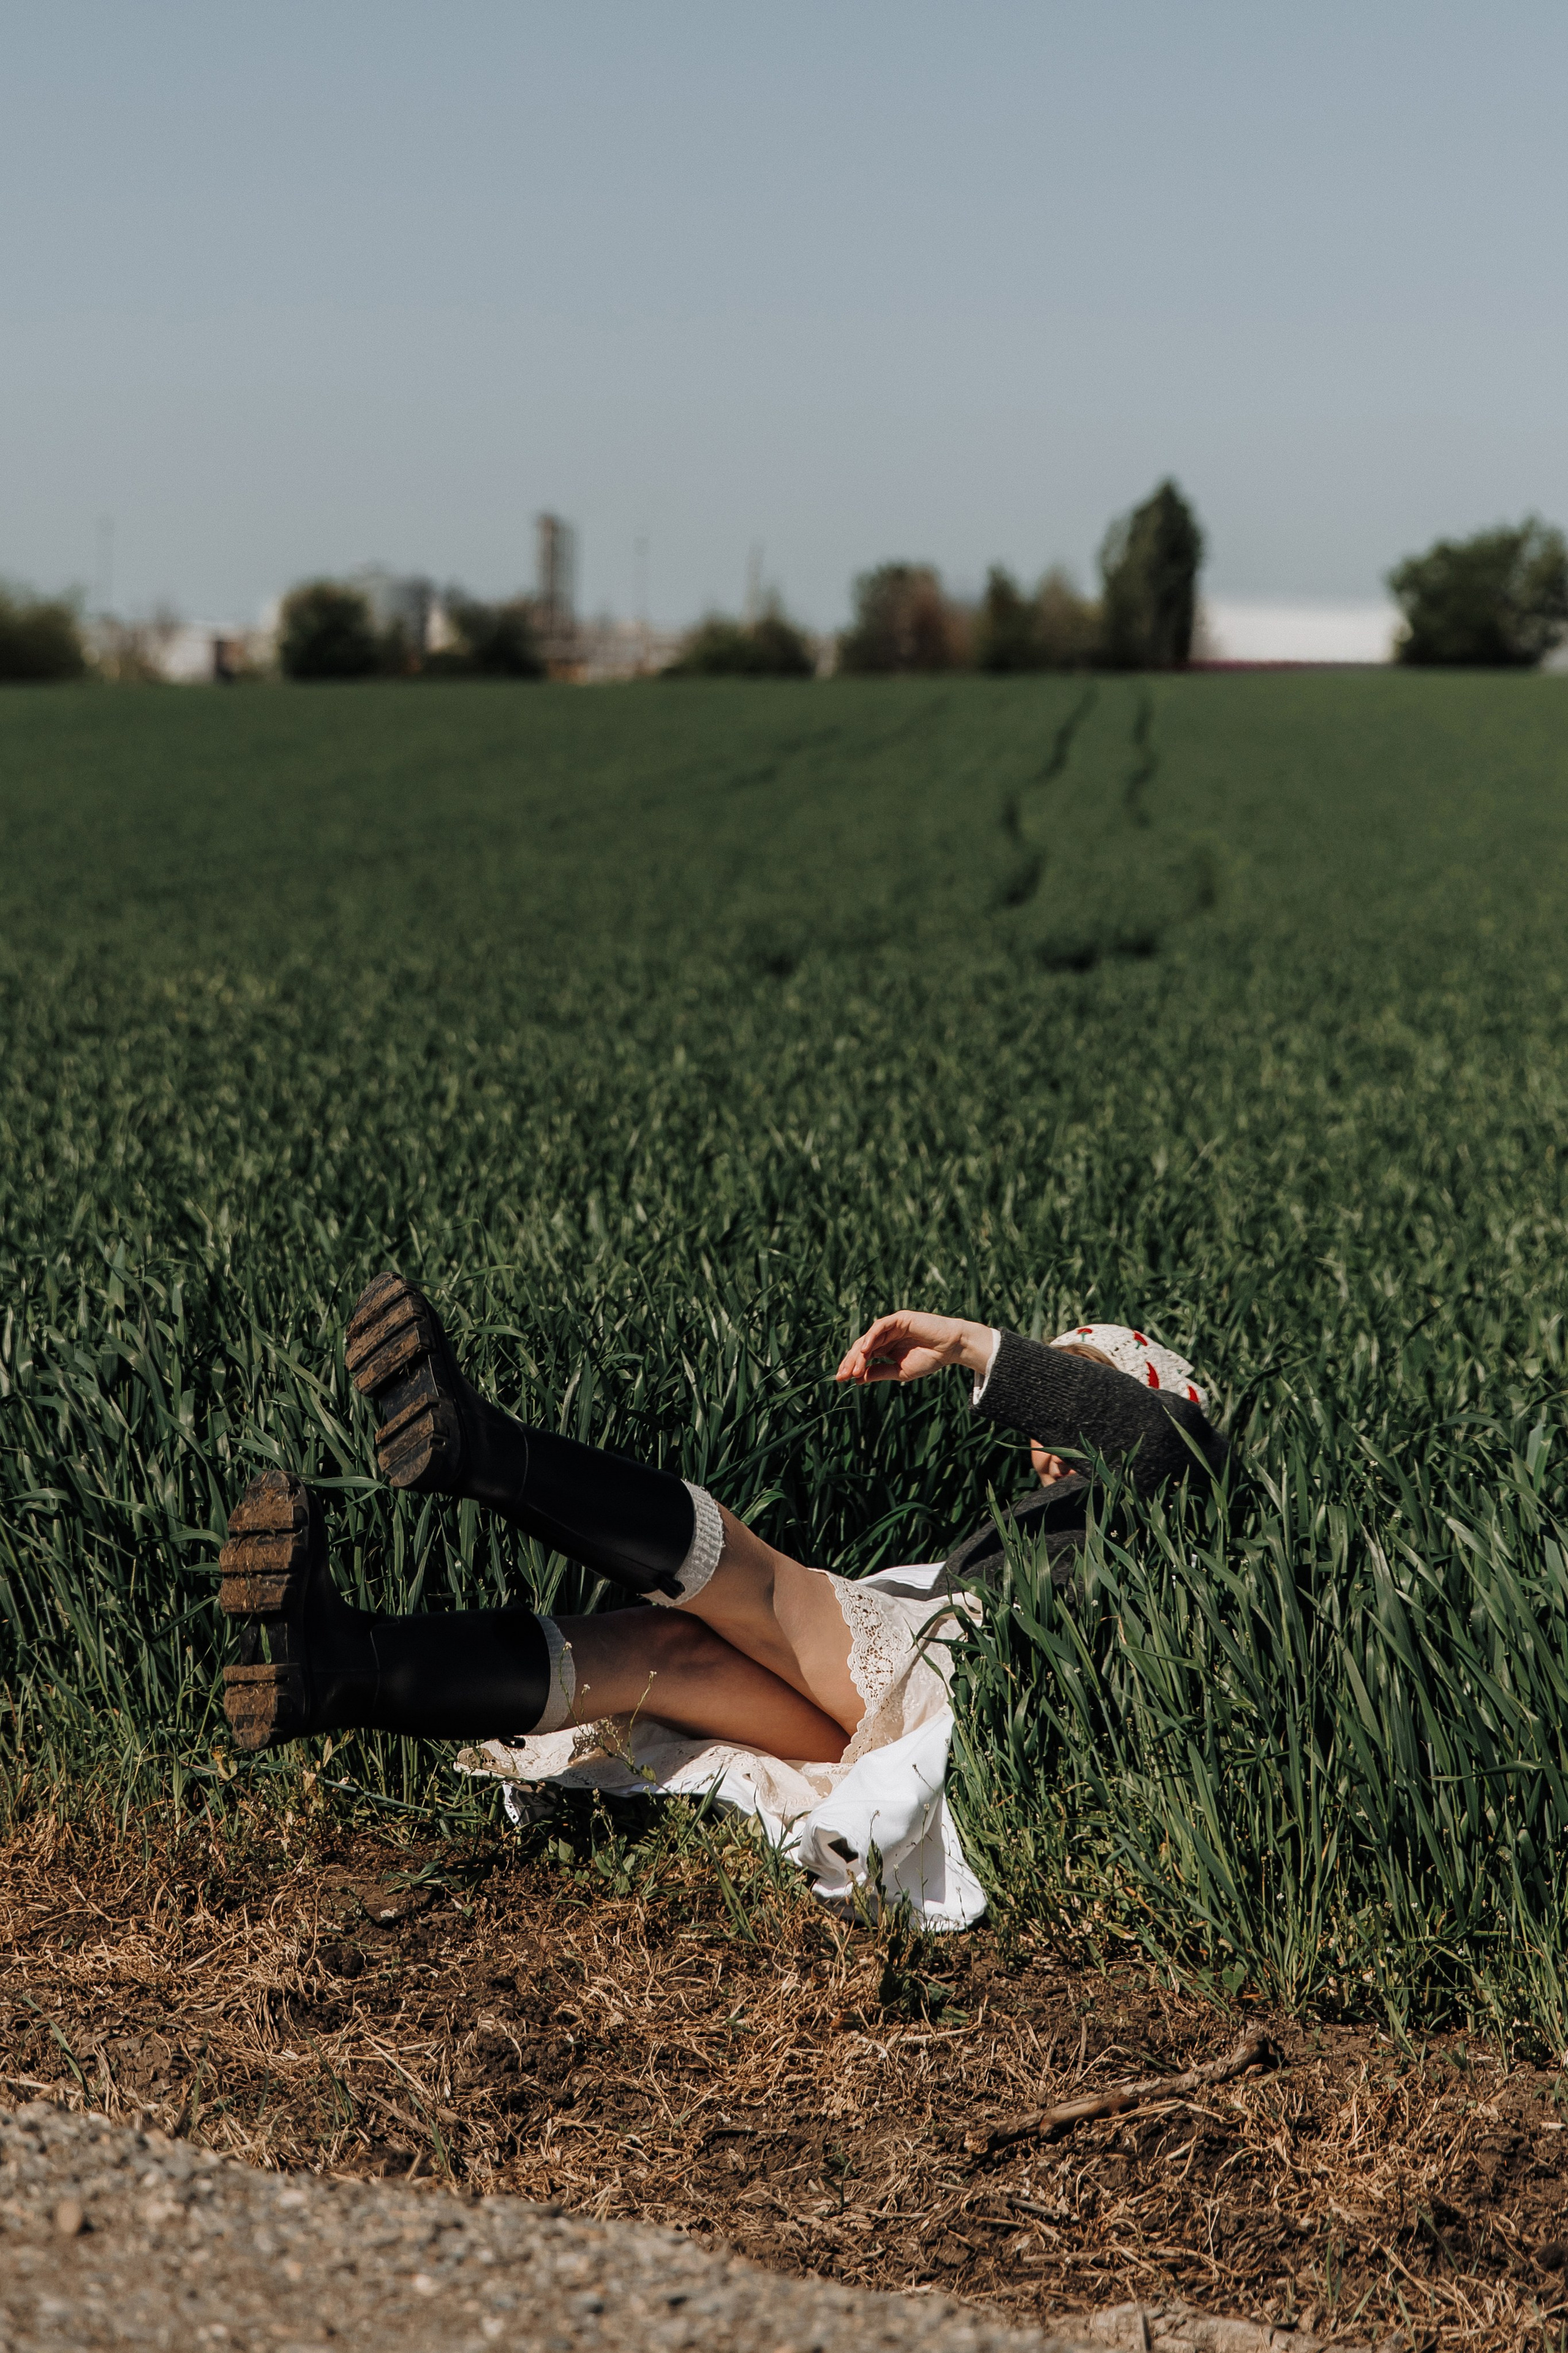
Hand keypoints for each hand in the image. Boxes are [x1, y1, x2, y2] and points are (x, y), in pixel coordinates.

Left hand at [835, 1311, 994, 1385]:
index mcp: (886, 1349)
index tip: (842, 1380)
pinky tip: (865, 1350)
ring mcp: (892, 1327)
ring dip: (859, 1354)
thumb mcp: (900, 1371)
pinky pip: (880, 1326)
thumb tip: (857, 1379)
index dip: (852, 1367)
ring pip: (868, 1339)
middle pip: (862, 1348)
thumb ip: (879, 1372)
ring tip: (854, 1368)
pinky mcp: (899, 1318)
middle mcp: (886, 1337)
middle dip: (851, 1361)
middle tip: (842, 1375)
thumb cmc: (930, 1359)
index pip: (864, 1357)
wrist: (950, 1348)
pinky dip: (871, 1337)